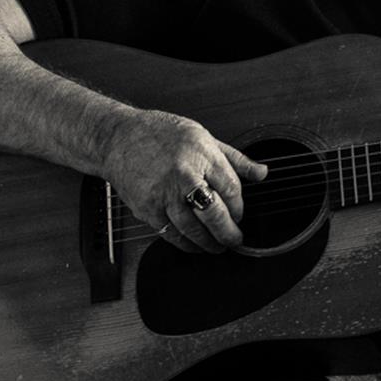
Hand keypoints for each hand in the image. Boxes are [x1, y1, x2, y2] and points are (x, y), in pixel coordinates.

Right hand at [100, 109, 267, 253]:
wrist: (118, 138)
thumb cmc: (160, 134)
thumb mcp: (204, 137)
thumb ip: (235, 159)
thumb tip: (261, 172)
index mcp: (202, 155)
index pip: (231, 189)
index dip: (239, 207)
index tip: (240, 215)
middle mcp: (183, 175)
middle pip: (213, 213)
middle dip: (229, 232)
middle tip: (236, 240)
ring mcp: (163, 194)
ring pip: (192, 229)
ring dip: (208, 243)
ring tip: (218, 247)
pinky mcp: (146, 209)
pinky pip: (170, 233)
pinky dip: (185, 243)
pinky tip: (195, 244)